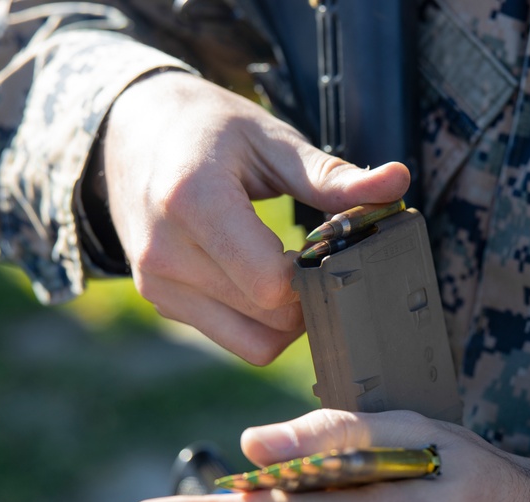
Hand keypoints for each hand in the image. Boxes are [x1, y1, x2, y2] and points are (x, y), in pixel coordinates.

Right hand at [101, 72, 409, 363]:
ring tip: (293, 270)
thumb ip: (333, 175)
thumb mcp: (272, 140)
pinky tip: (263, 277)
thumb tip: (399, 182)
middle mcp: (165, 253)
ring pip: (253, 344)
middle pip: (268, 319)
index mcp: (192, 202)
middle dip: (309, 299)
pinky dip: (260, 321)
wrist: (130, 130)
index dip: (315, 277)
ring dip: (287, 319)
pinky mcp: (159, 300)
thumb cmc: (209, 129)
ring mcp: (157, 283)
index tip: (330, 247)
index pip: (271, 284)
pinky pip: (231, 337)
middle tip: (321, 260)